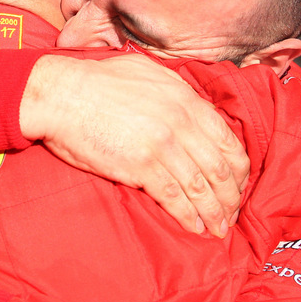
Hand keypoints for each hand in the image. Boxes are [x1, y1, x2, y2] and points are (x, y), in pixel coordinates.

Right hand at [20, 53, 247, 236]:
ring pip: (202, 187)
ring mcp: (163, 145)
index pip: (229, 140)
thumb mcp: (148, 72)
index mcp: (186, 99)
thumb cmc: (98, 82)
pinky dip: (188, 216)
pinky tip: (194, 227)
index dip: (238, 169)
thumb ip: (176, 90)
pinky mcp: (142, 166)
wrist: (62, 94)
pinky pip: (174, 197)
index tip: (237, 185)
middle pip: (221, 168)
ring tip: (218, 229)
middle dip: (231, 197)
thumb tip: (191, 104)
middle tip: (231, 213)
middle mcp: (181, 122)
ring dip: (214, 213)